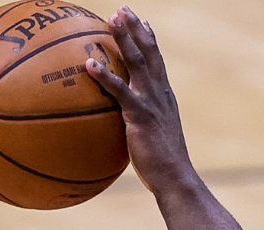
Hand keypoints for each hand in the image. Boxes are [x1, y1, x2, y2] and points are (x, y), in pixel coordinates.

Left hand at [85, 7, 194, 192]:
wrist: (175, 177)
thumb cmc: (162, 165)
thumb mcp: (153, 138)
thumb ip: (141, 125)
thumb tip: (125, 126)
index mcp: (164, 96)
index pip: (157, 60)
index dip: (149, 39)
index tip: (141, 21)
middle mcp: (160, 93)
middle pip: (149, 53)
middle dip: (135, 29)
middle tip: (122, 9)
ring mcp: (152, 102)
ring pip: (137, 62)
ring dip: (124, 39)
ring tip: (111, 20)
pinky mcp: (141, 115)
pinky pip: (120, 91)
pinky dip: (105, 76)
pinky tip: (88, 65)